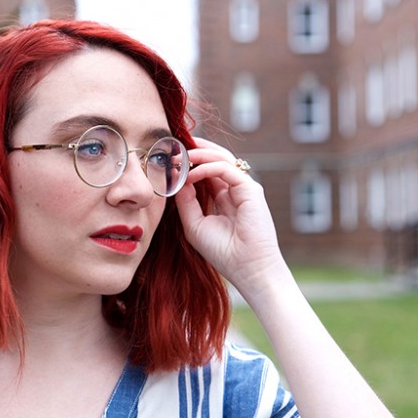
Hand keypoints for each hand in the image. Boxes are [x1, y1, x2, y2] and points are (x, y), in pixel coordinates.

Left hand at [174, 138, 285, 294]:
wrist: (247, 269)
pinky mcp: (250, 189)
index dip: (188, 164)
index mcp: (223, 197)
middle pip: (216, 158)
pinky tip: (190, 175)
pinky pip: (226, 169)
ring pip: (222, 158)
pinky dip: (206, 168)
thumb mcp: (194, 224)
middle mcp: (235, 189)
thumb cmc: (223, 252)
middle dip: (194, 151)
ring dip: (198, 155)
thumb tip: (176, 179)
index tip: (167, 163)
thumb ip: (186, 201)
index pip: (206, 171)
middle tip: (172, 148)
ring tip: (178, 157)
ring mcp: (244, 188)